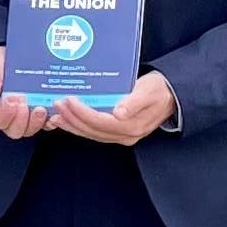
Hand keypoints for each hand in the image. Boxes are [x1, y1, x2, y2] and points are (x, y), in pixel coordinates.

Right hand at [0, 46, 53, 140]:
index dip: (5, 114)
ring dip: (36, 122)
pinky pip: (45, 124)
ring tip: (39, 108)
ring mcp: (25, 115)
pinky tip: (52, 113)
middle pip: (15, 130)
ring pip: (30, 130)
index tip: (10, 98)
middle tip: (24, 102)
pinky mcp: (38, 112)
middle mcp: (9, 115)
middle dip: (21, 120)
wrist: (10, 53)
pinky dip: (50, 121)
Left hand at [52, 71, 177, 146]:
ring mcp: (121, 136)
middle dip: (72, 118)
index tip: (68, 100)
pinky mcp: (117, 132)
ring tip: (55, 115)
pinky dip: (79, 126)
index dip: (82, 112)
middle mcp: (125, 135)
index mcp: (132, 126)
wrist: (171, 96)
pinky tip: (67, 120)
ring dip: (72, 125)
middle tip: (56, 105)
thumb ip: (134, 102)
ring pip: (91, 133)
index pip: (101, 121)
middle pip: (92, 130)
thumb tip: (119, 113)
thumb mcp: (149, 91)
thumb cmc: (159, 90)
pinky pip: (94, 132)